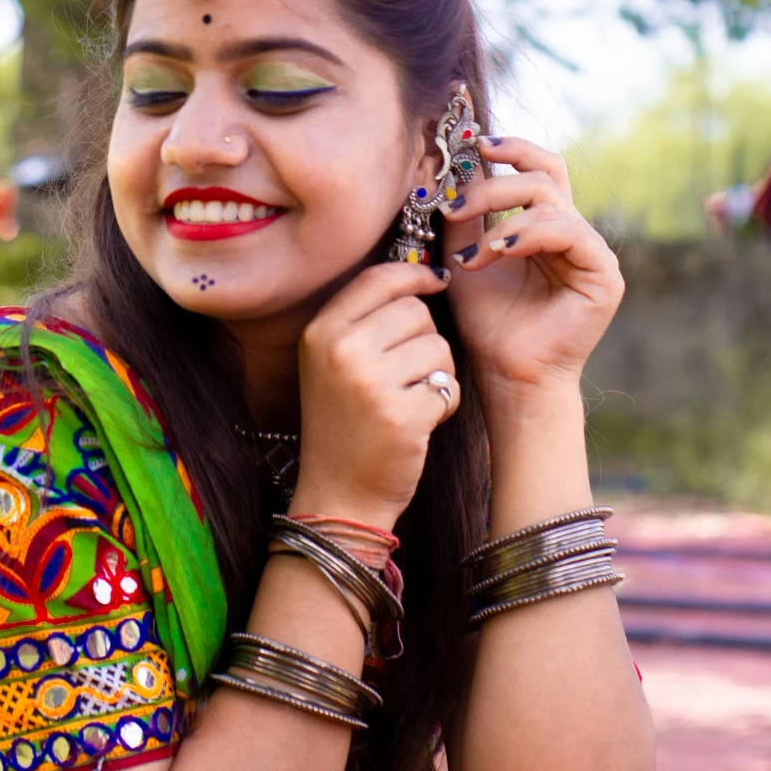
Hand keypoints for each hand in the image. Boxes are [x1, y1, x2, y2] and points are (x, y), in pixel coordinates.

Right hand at [291, 261, 458, 525]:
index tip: (436, 280)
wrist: (338, 496)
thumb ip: (363, 320)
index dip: (414, 274)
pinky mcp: (402, 414)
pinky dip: (446, 403)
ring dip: (439, 373)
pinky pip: (449, 386)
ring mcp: (370, 382)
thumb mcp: (332, 363)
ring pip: (438, 347)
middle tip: (410, 373)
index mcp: (320, 331)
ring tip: (413, 399)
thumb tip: (421, 275)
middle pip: (415, 311)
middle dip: (426, 339)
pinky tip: (424, 421)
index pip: (378, 278)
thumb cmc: (343, 425)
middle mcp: (341, 351)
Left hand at [442, 135, 621, 398]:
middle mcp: (573, 232)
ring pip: (551, 201)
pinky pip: (570, 232)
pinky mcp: (604, 275)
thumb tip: (453, 163)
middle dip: (495, 182)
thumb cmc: (488, 321)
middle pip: (544, 174)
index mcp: (545, 224)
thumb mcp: (466, 253)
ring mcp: (591, 252)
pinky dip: (528, 234)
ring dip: (503, 218)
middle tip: (457, 205)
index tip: (474, 144)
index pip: (538, 168)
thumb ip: (464, 212)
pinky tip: (499, 252)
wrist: (506, 374)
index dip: (511, 148)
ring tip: (472, 252)